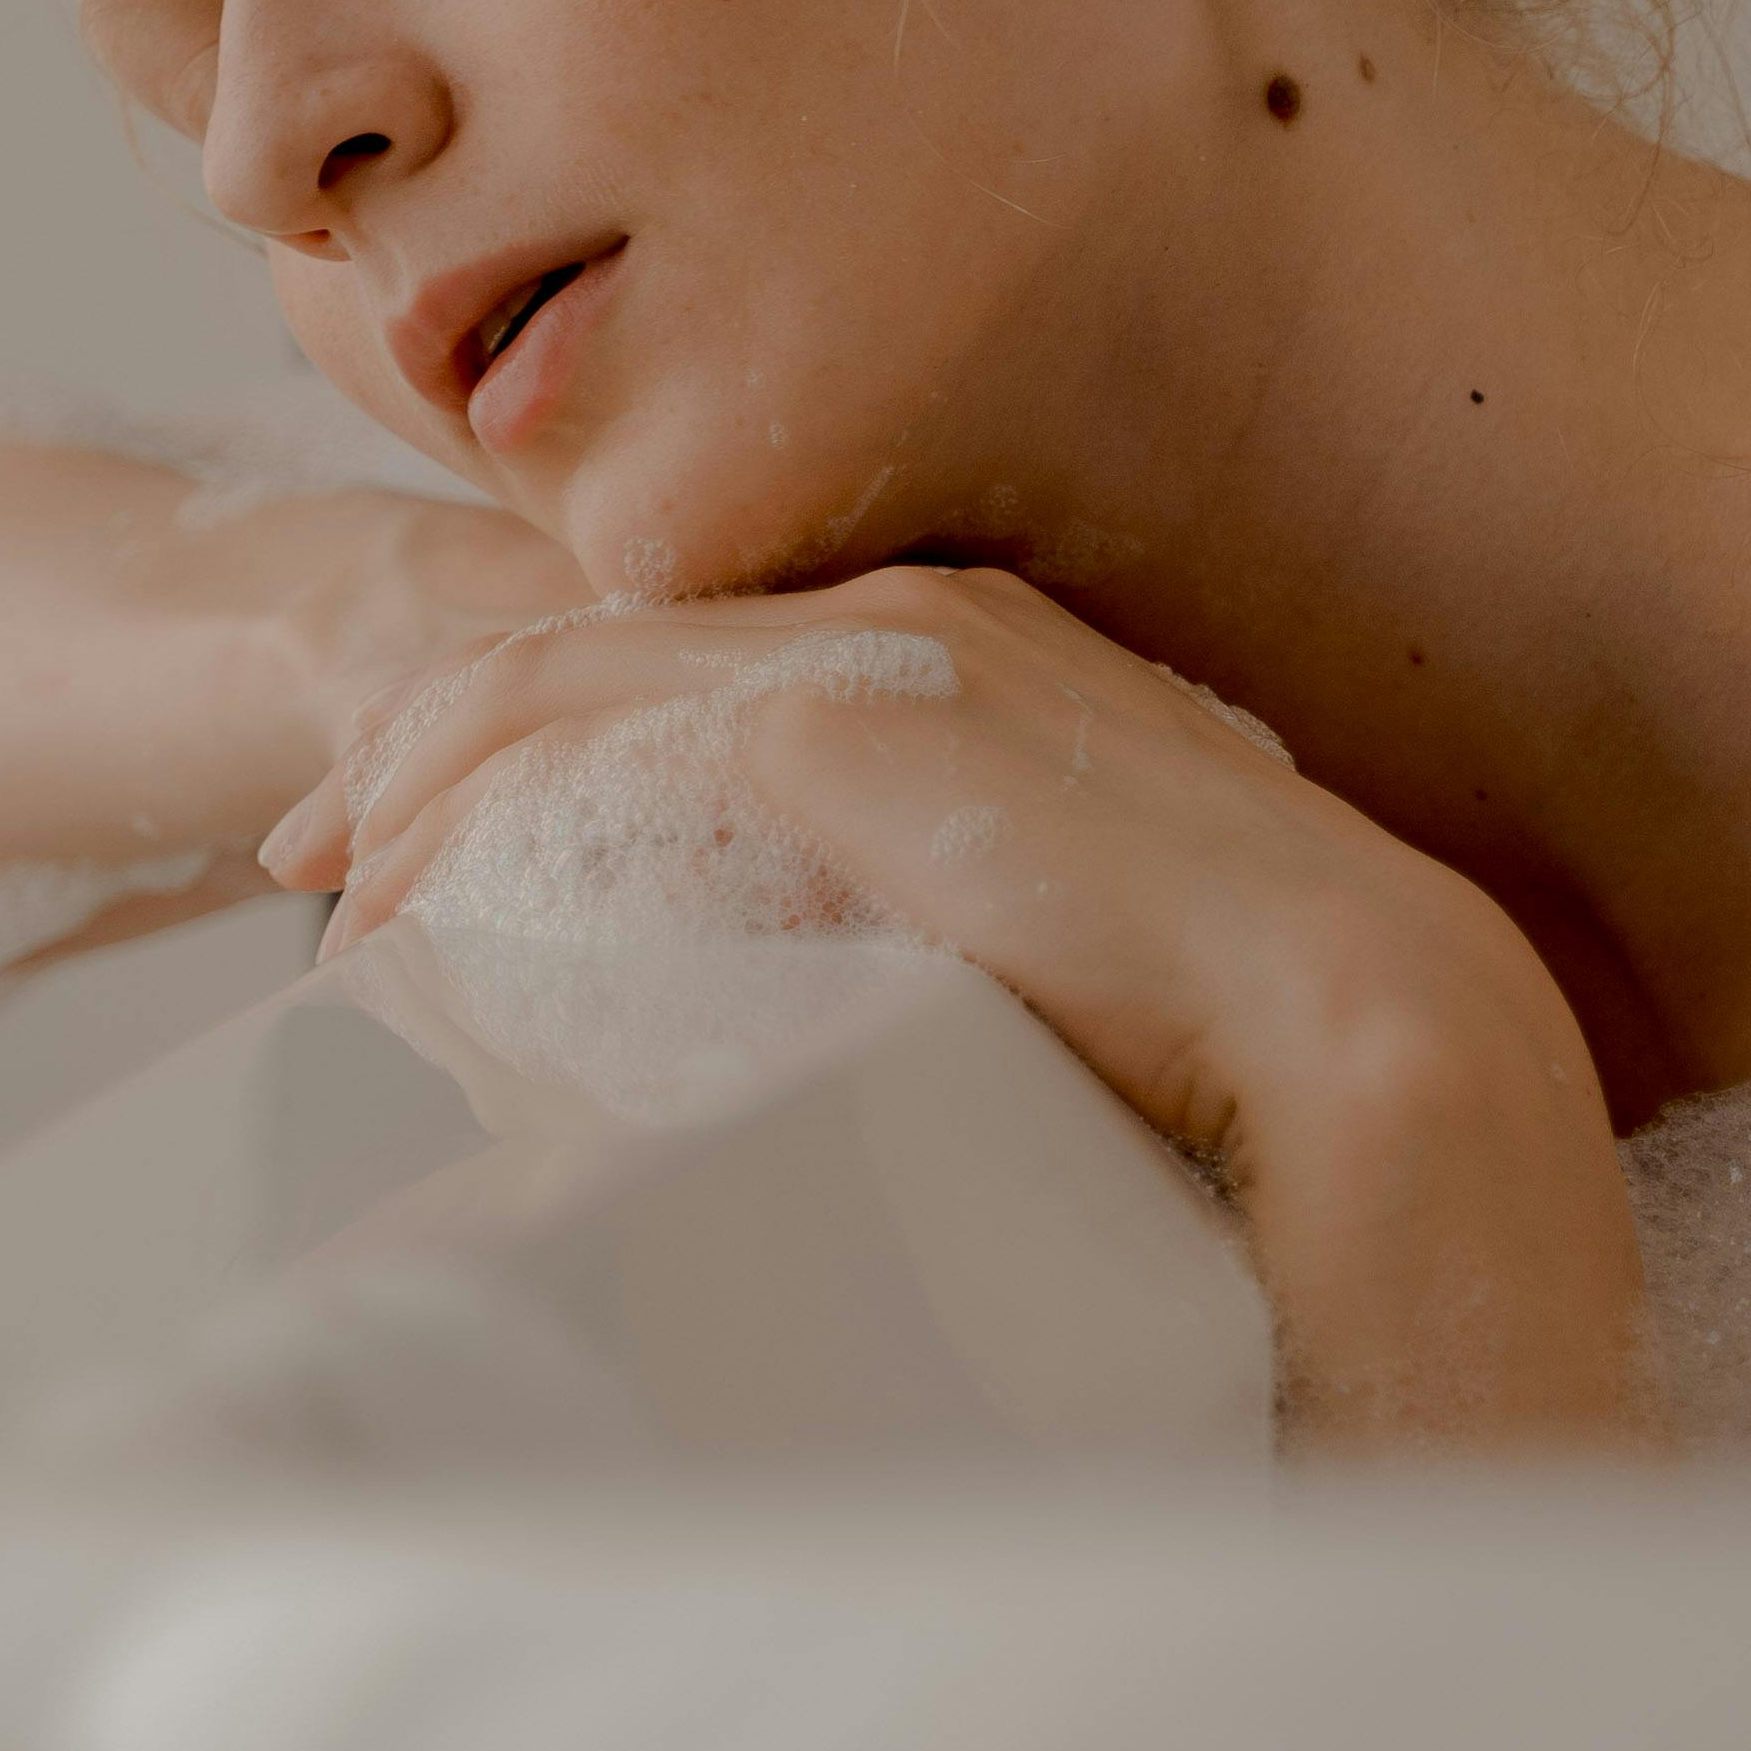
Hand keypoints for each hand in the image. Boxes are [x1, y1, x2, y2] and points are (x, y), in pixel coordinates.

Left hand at [270, 565, 1655, 1445]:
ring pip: (601, 668)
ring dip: (447, 765)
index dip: (588, 739)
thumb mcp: (1126, 1010)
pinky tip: (402, 895)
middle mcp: (978, 641)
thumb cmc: (1310, 1110)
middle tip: (338, 856)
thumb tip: (895, 1059)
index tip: (463, 859)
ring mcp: (925, 669)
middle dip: (473, 730)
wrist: (1412, 1100)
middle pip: (654, 639)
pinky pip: (611, 736)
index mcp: (1046, 698)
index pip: (763, 667)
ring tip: (338, 878)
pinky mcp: (870, 733)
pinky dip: (485, 799)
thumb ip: (1013, 976)